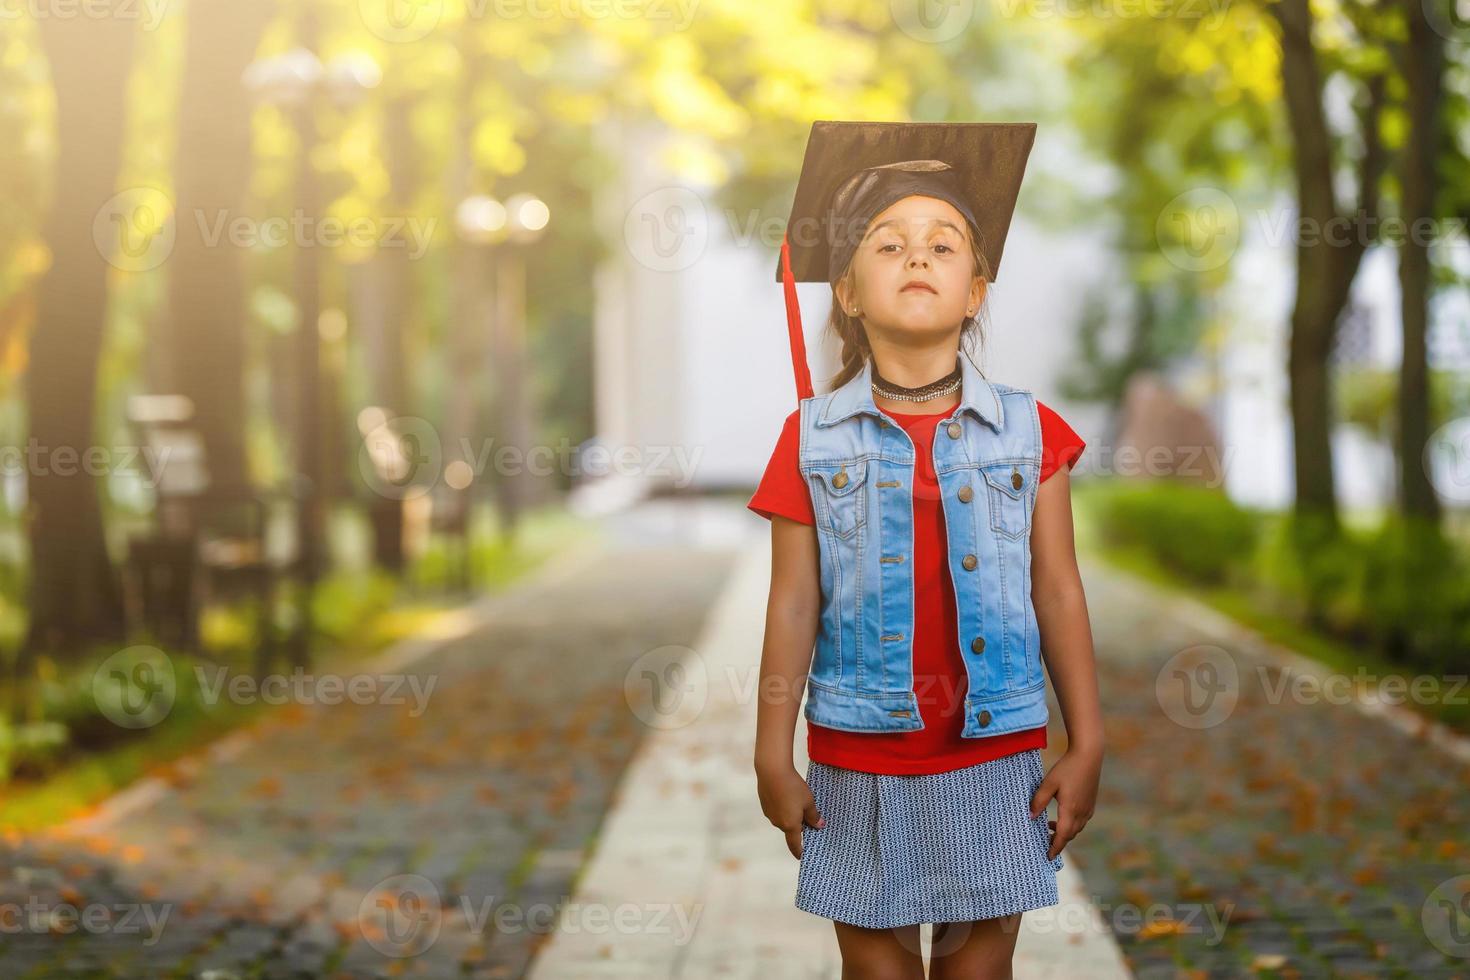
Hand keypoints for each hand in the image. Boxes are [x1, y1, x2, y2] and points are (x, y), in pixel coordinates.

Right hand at [755, 761, 823, 857]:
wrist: (772, 771)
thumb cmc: (793, 787)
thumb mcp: (809, 801)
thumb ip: (814, 816)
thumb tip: (819, 825)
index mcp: (790, 825)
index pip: (795, 844)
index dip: (799, 851)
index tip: (802, 856)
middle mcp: (778, 823)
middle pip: (790, 829)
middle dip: (798, 825)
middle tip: (807, 814)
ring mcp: (769, 814)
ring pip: (783, 819)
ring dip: (790, 814)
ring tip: (797, 800)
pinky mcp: (764, 804)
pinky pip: (776, 810)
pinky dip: (782, 807)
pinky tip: (785, 794)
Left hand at [1029, 746, 1100, 861]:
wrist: (1089, 755)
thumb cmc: (1067, 768)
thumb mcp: (1049, 783)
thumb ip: (1038, 801)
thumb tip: (1030, 817)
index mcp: (1071, 810)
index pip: (1063, 836)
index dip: (1055, 848)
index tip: (1047, 856)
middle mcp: (1082, 813)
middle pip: (1070, 835)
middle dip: (1058, 842)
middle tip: (1044, 843)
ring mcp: (1088, 808)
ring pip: (1076, 828)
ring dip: (1064, 832)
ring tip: (1049, 827)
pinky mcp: (1091, 803)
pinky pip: (1081, 820)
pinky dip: (1071, 824)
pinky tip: (1061, 815)